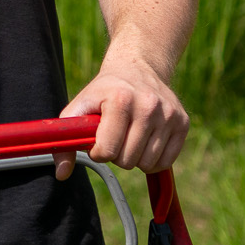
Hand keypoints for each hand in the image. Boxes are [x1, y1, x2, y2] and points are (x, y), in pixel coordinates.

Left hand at [53, 47, 188, 179]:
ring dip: (134, 158)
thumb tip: (61, 175)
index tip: (97, 141)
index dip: (97, 152)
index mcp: (120, 100)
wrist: (136, 69)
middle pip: (127, 161)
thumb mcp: (79, 108)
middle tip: (115, 137)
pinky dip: (152, 159)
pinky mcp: (183, 123)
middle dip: (116, 155)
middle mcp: (148, 106)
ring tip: (129, 137)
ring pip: (148, 164)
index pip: (107, 150)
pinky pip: (166, 162)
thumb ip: (65, 140)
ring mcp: (168, 114)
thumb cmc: (103, 93)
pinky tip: (145, 141)